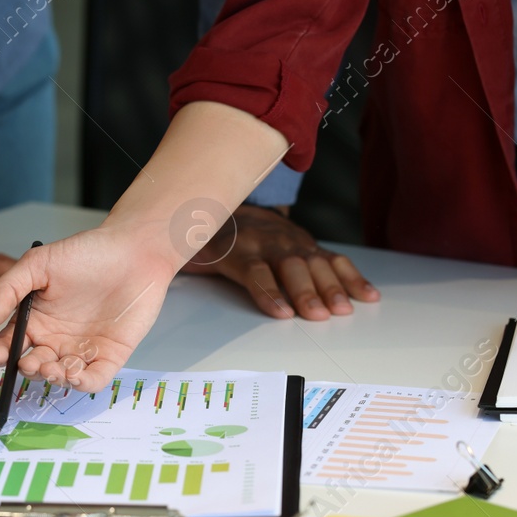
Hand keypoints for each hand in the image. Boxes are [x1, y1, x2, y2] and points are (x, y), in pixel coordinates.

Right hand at [0, 222, 175, 393]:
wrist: (133, 251)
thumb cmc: (87, 252)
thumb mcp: (38, 263)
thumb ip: (8, 287)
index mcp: (36, 320)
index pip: (12, 344)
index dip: (1, 352)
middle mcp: (56, 339)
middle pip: (35, 365)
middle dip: (29, 368)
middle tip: (29, 362)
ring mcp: (82, 349)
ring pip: (61, 376)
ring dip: (53, 378)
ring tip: (52, 368)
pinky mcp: (109, 356)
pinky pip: (93, 379)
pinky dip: (83, 384)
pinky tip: (75, 376)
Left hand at [184, 203, 377, 318]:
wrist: (231, 202)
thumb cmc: (208, 236)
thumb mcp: (186, 248)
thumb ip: (176, 262)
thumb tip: (149, 278)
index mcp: (238, 246)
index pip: (255, 270)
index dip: (268, 291)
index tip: (281, 311)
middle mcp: (268, 242)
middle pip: (290, 267)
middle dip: (306, 291)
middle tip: (320, 314)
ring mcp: (291, 242)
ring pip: (314, 263)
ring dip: (332, 287)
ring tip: (346, 308)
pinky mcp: (308, 245)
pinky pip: (333, 259)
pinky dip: (352, 276)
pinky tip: (367, 294)